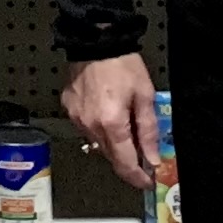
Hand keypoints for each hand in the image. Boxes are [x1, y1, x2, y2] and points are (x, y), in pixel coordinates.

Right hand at [58, 53, 158, 191]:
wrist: (95, 40)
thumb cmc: (123, 65)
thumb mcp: (145, 96)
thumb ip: (148, 131)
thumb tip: (153, 159)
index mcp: (112, 124)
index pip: (125, 164)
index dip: (138, 177)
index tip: (148, 181)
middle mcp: (91, 125)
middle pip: (111, 157)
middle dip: (128, 160)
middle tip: (143, 154)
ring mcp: (77, 118)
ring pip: (98, 144)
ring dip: (113, 144)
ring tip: (125, 127)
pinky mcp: (69, 108)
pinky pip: (86, 128)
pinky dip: (99, 128)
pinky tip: (107, 113)